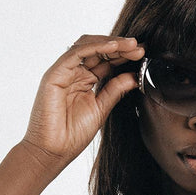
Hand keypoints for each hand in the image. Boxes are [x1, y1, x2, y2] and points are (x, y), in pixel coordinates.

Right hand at [20, 34, 144, 165]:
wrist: (52, 151)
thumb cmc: (72, 135)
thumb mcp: (102, 109)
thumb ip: (116, 90)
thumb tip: (134, 76)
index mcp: (85, 80)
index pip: (106, 61)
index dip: (124, 56)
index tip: (143, 55)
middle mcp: (74, 73)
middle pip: (98, 50)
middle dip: (121, 47)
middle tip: (141, 47)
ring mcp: (64, 71)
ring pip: (88, 46)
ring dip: (111, 43)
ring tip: (131, 45)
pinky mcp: (55, 74)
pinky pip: (76, 53)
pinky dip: (95, 47)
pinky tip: (113, 47)